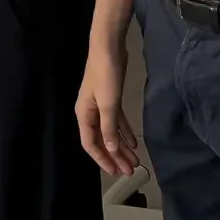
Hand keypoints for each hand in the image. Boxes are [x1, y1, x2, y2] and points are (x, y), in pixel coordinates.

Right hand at [76, 42, 139, 174]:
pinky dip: (124, 132)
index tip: (115, 172)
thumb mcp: (108, 104)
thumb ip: (109, 128)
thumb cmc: (106, 75)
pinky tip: (134, 142)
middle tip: (130, 172)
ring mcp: (100, 106)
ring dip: (122, 147)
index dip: (102, 159)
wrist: (108, 47)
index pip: (90, 144)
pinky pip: (117, 121)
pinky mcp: (111, 98)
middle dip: (115, 156)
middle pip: (102, 140)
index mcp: (84, 115)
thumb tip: (111, 150)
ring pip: (111, 132)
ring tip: (135, 161)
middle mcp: (90, 113)